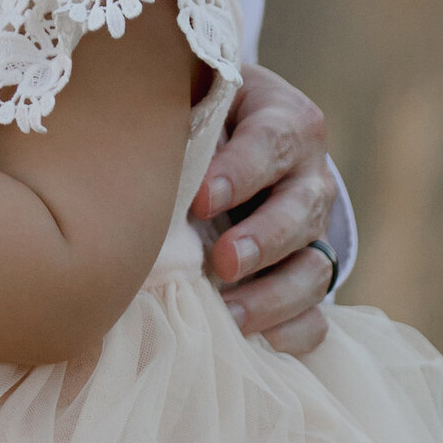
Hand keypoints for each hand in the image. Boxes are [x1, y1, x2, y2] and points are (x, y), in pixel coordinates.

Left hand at [199, 63, 339, 354]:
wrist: (232, 144)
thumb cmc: (200, 121)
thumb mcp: (193, 100)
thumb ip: (176, 116)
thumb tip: (126, 143)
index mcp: (284, 123)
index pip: (272, 142)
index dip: (241, 171)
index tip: (201, 200)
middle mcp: (308, 178)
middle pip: (302, 210)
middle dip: (264, 239)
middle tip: (224, 262)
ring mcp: (314, 234)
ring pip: (315, 268)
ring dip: (274, 296)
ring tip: (229, 314)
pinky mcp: (306, 277)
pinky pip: (316, 315)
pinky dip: (292, 332)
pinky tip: (257, 341)